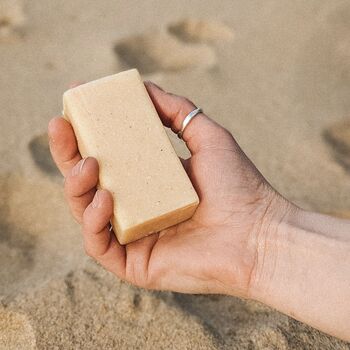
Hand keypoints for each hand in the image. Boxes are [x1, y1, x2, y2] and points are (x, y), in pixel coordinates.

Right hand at [48, 82, 287, 296]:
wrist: (261, 234)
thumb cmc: (238, 185)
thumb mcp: (206, 136)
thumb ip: (176, 111)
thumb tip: (144, 87)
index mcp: (149, 181)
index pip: (107, 156)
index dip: (86, 132)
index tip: (73, 103)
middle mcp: (136, 207)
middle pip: (88, 182)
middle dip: (68, 154)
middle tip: (60, 127)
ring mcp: (133, 236)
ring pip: (86, 212)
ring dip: (77, 185)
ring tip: (89, 162)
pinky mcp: (133, 264)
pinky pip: (100, 245)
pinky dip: (93, 222)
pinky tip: (103, 199)